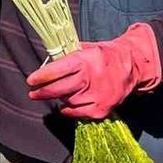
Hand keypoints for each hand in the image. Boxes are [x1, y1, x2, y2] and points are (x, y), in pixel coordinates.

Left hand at [26, 23, 162, 119]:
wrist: (132, 65)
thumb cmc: (103, 55)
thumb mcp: (85, 48)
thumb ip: (66, 56)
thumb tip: (45, 64)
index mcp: (85, 60)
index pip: (58, 70)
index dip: (42, 76)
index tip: (31, 80)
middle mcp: (91, 78)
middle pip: (59, 89)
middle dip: (42, 92)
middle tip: (33, 93)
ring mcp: (97, 95)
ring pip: (68, 101)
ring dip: (61, 98)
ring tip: (60, 93)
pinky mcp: (102, 108)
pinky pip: (78, 113)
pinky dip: (70, 110)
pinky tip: (67, 105)